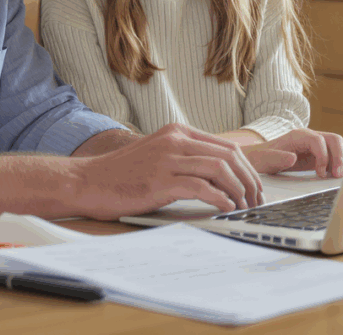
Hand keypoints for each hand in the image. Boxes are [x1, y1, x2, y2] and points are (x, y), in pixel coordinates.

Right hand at [72, 123, 283, 219]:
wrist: (87, 181)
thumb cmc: (122, 174)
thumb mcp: (157, 155)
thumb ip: (184, 158)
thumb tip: (220, 175)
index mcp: (177, 132)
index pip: (226, 146)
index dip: (247, 169)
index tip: (254, 188)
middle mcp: (174, 140)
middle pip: (229, 156)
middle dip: (249, 180)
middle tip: (255, 201)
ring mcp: (167, 159)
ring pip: (219, 169)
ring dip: (238, 191)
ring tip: (243, 207)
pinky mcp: (159, 181)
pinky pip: (201, 187)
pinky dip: (219, 199)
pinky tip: (225, 209)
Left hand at [245, 129, 342, 177]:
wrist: (259, 158)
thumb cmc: (262, 159)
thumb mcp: (265, 160)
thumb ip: (277, 158)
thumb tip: (293, 158)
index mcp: (298, 136)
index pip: (319, 140)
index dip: (323, 157)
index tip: (320, 173)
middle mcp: (309, 136)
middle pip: (334, 139)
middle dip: (340, 157)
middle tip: (337, 175)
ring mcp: (316, 143)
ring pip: (339, 144)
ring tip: (337, 175)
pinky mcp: (319, 152)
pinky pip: (336, 153)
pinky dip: (340, 162)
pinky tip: (334, 174)